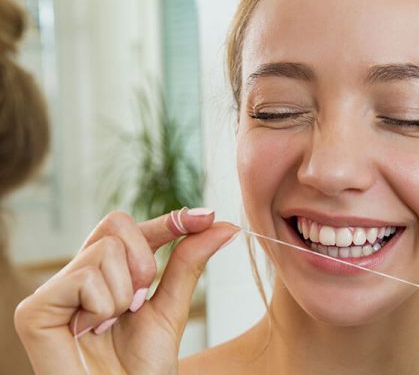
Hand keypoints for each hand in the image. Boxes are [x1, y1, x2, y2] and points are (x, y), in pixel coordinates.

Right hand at [14, 209, 238, 374]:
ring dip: (124, 295)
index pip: (134, 229)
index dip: (169, 220)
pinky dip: (101, 308)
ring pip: (105, 251)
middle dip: (143, 263)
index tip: (206, 217)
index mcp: (108, 273)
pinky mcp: (34, 310)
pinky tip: (91, 332)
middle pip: (116, 225)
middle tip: (138, 303)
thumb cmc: (142, 367)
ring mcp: (55, 291)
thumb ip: (189, 263)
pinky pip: (84, 277)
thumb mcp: (172, 308)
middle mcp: (79, 275)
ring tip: (111, 326)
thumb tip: (225, 225)